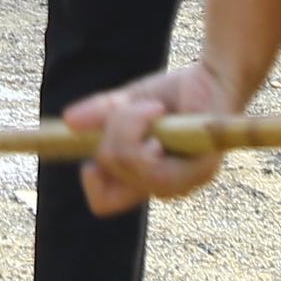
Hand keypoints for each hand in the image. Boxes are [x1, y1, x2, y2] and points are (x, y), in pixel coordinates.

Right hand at [65, 64, 236, 215]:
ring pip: (129, 166)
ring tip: (149, 107)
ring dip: (127, 126)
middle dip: (109, 132)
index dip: (92, 184)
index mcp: (143, 177)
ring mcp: (185, 181)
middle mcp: (163, 186)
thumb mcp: (127, 103)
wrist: (213, 77)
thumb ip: (100, 115)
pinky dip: (142, 124)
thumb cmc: (172, 95)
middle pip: (111, 173)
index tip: (95, 154)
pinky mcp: (201, 169)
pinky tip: (159, 110)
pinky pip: (149, 160)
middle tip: (128, 106)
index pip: (106, 203)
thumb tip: (67, 122)